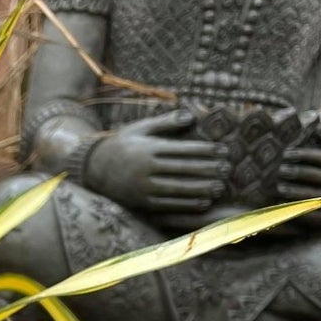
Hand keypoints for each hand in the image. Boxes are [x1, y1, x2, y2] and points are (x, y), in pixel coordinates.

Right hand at [85, 110, 226, 215]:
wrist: (93, 169)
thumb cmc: (121, 144)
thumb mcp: (140, 129)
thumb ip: (166, 123)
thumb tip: (191, 115)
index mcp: (149, 149)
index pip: (183, 150)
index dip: (206, 151)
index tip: (223, 151)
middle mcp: (146, 169)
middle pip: (184, 170)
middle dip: (208, 170)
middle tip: (227, 169)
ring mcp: (143, 188)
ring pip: (178, 189)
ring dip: (202, 188)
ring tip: (220, 187)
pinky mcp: (142, 202)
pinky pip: (168, 204)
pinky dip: (187, 204)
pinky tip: (203, 201)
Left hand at [279, 135, 320, 225]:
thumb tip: (316, 125)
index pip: (320, 158)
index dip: (301, 155)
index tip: (285, 154)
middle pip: (315, 176)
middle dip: (296, 172)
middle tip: (279, 170)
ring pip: (313, 195)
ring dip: (294, 192)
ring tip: (279, 188)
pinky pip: (314, 215)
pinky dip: (299, 211)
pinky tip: (286, 206)